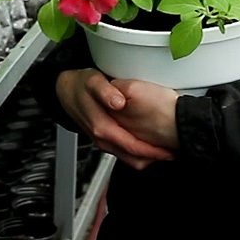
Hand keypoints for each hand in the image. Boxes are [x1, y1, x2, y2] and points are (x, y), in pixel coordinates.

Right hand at [56, 68, 174, 169]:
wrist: (65, 90)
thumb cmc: (80, 85)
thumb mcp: (92, 81)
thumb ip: (105, 91)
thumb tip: (118, 102)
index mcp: (102, 127)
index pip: (131, 146)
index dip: (151, 151)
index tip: (169, 150)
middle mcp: (102, 139)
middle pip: (132, 157)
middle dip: (154, 157)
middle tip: (174, 152)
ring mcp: (103, 141)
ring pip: (128, 157)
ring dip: (146, 156)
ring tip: (165, 150)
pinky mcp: (104, 140)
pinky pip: (123, 152)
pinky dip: (137, 152)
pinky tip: (148, 144)